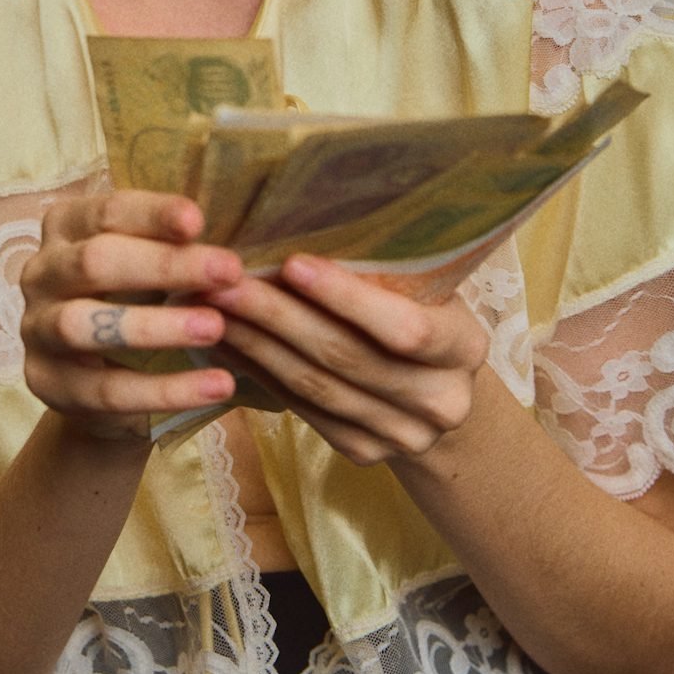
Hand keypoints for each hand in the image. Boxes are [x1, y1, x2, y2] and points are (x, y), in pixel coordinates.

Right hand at [19, 191, 243, 441]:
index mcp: (65, 228)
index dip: (152, 215)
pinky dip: (165, 390)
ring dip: (154, 326)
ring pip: (83, 324)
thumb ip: (173, 251)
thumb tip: (224, 254)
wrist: (98, 381)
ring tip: (214, 328)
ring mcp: (36, 330)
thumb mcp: (148, 267)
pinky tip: (216, 385)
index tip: (197, 221)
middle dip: (165, 265)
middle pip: (94, 262)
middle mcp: (41, 273)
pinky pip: (107, 389)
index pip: (107, 212)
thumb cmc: (133, 301)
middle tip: (229, 272)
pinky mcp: (48, 383)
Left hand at [207, 257, 487, 465]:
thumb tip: (296, 221)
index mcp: (464, 346)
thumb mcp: (423, 285)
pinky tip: (225, 344)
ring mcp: (402, 435)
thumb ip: (383, 268)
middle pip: (347, 359)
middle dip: (278, 317)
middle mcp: (441, 401)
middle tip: (223, 281)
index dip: (346, 298)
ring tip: (210, 308)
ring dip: (255, 345)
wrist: (437, 386)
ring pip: (315, 388)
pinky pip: (301, 409)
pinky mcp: (364, 452)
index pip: (405, 328)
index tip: (290, 263)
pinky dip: (258, 373)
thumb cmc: (424, 311)